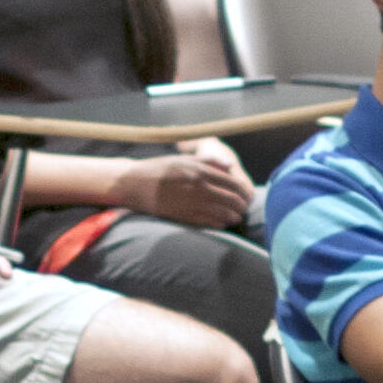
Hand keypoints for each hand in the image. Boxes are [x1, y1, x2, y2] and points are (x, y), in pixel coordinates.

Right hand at [111, 152, 257, 227]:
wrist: (136, 184)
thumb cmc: (160, 168)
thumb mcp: (184, 159)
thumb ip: (208, 161)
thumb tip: (229, 165)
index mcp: (200, 171)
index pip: (231, 182)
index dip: (243, 190)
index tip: (246, 194)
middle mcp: (199, 188)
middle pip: (230, 199)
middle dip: (241, 205)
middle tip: (244, 207)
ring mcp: (192, 203)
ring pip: (222, 213)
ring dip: (233, 216)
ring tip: (237, 217)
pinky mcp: (184, 216)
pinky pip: (209, 222)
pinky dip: (220, 224)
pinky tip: (223, 223)